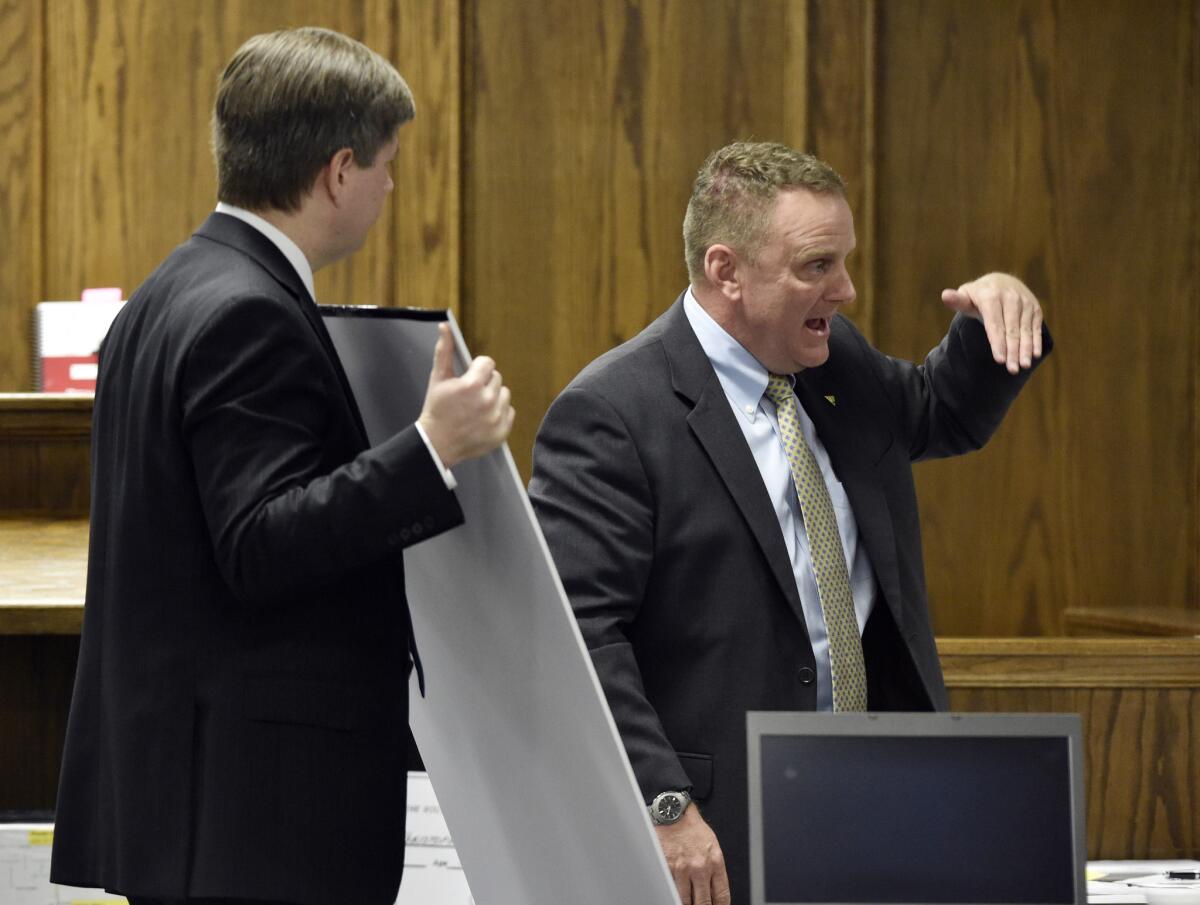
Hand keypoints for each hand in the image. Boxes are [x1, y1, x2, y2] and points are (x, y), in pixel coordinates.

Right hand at [417, 323, 514, 468]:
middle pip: (497, 378)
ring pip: (504, 394)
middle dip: (484, 383)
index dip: (477, 369)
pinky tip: (483, 418)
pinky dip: (499, 413)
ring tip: (476, 406)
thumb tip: (444, 327)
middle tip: (469, 395)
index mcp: (472, 384)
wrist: (437, 444)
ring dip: (493, 397)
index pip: (488, 363)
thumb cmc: (436, 409)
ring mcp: (496, 417)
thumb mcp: (438, 378)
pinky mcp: (502, 431)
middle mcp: (487, 400)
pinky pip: (509, 412)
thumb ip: (443, 350)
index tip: (469, 378)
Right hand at [654, 806, 730, 904]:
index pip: (721, 896)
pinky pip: (671, 889)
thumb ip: (714, 869)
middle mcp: (700, 867)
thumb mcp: (712, 846)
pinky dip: (672, 894)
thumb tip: (713, 891)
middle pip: (704, 903)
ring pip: (685, 901)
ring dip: (686, 904)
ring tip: (687, 902)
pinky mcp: (667, 868)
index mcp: (715, 862)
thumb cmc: (692, 827)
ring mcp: (683, 869)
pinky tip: (674, 893)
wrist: (674, 812)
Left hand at [941, 272, 1043, 373]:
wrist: (1002, 281)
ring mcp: (1025, 302)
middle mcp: (1011, 297)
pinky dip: (1036, 341)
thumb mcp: (966, 295)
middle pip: (1011, 330)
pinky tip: (1034, 355)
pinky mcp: (1035, 307)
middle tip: (1011, 370)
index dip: (998, 342)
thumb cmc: (979, 295)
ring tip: (1023, 366)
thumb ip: (957, 300)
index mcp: (991, 295)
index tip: (999, 360)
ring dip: (1025, 349)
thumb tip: (945, 296)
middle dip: (1012, 351)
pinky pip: (1036, 327)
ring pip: (1025, 330)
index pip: (995, 324)